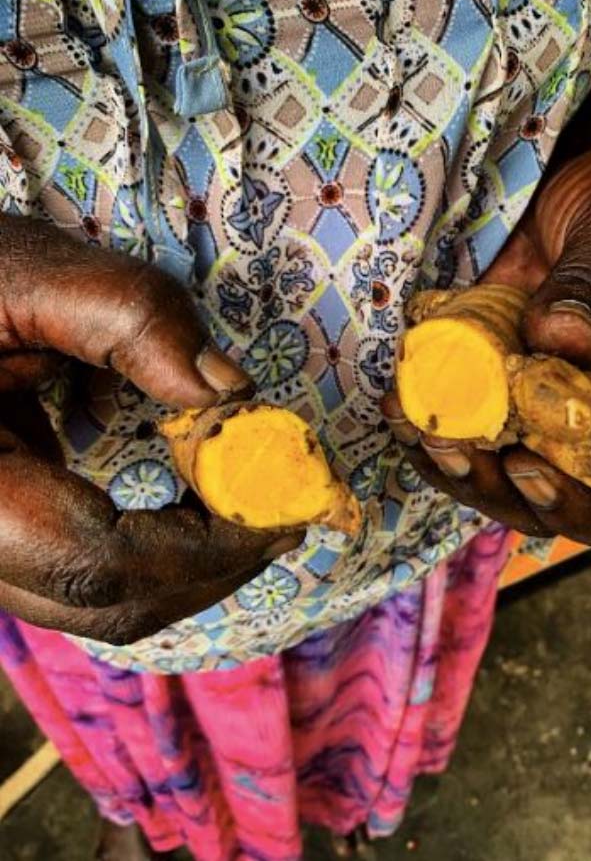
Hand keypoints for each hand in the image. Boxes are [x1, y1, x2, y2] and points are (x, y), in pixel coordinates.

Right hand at [0, 215, 301, 643]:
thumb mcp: (17, 271)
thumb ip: (128, 316)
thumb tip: (234, 392)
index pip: (93, 558)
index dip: (201, 547)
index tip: (278, 509)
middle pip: (101, 601)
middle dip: (208, 567)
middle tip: (282, 516)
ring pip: (91, 602)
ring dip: (186, 567)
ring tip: (251, 511)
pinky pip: (79, 574)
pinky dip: (151, 553)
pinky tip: (192, 505)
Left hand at [383, 141, 590, 551]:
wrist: (581, 167)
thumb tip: (562, 342)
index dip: (585, 503)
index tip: (530, 468)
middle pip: (554, 493)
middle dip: (498, 489)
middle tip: (452, 451)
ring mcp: (538, 400)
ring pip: (498, 468)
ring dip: (454, 464)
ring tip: (418, 429)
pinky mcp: (491, 376)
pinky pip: (461, 420)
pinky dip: (427, 420)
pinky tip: (397, 403)